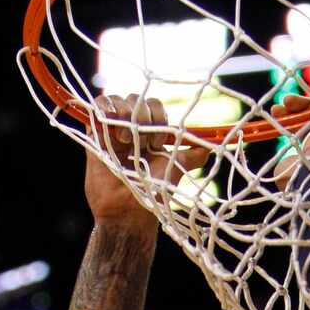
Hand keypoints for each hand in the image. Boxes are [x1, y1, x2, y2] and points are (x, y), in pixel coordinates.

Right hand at [85, 93, 208, 229]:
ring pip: (117, 100)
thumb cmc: (152, 193)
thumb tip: (215, 145)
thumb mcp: (175, 170)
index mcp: (150, 132)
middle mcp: (131, 128)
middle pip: (135, 99)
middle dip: (141, 116)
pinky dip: (104, 107)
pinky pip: (97, 106)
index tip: (158, 142)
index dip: (157, 117)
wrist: (128, 211)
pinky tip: (109, 123)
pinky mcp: (94, 133)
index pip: (154, 105)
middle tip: (141, 143)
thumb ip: (192, 156)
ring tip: (124, 139)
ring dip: (123, 113)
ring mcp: (112, 130)